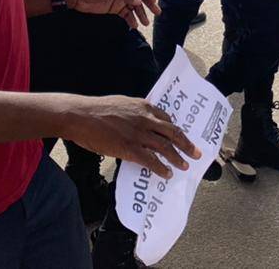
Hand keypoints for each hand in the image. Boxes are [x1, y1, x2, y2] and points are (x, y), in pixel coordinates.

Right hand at [64, 95, 200, 178]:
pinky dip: (161, 168)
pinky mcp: (129, 148)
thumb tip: (141, 122)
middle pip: (173, 132)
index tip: (183, 136)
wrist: (81, 116)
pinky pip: (151, 160)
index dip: (177, 129)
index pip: (167, 119)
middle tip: (197, 153)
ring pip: (165, 147)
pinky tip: (166, 174)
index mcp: (144, 106)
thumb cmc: (97, 110)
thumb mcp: (122, 104)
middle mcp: (145, 119)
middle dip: (187, 144)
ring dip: (178, 158)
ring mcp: (138, 134)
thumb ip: (135, 112)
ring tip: (184, 166)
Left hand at [66, 0, 158, 28]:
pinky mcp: (115, 8)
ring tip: (146, 23)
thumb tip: (139, 1)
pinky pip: (126, 14)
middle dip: (149, 4)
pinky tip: (134, 25)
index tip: (152, 1)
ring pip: (135, 6)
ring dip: (141, 14)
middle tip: (156, 12)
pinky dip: (131, 19)